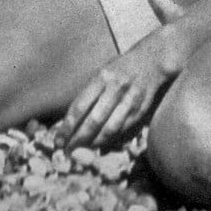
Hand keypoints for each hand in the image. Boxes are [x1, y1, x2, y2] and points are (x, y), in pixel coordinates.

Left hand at [56, 34, 179, 149]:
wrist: (151, 60)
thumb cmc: (120, 68)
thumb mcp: (102, 72)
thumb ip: (89, 94)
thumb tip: (71, 120)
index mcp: (101, 77)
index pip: (80, 106)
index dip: (68, 126)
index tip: (58, 139)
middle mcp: (115, 88)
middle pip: (94, 120)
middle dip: (78, 138)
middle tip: (67, 151)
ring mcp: (130, 100)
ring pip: (110, 128)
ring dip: (94, 142)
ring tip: (82, 151)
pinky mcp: (140, 110)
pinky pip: (122, 129)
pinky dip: (110, 139)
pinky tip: (100, 144)